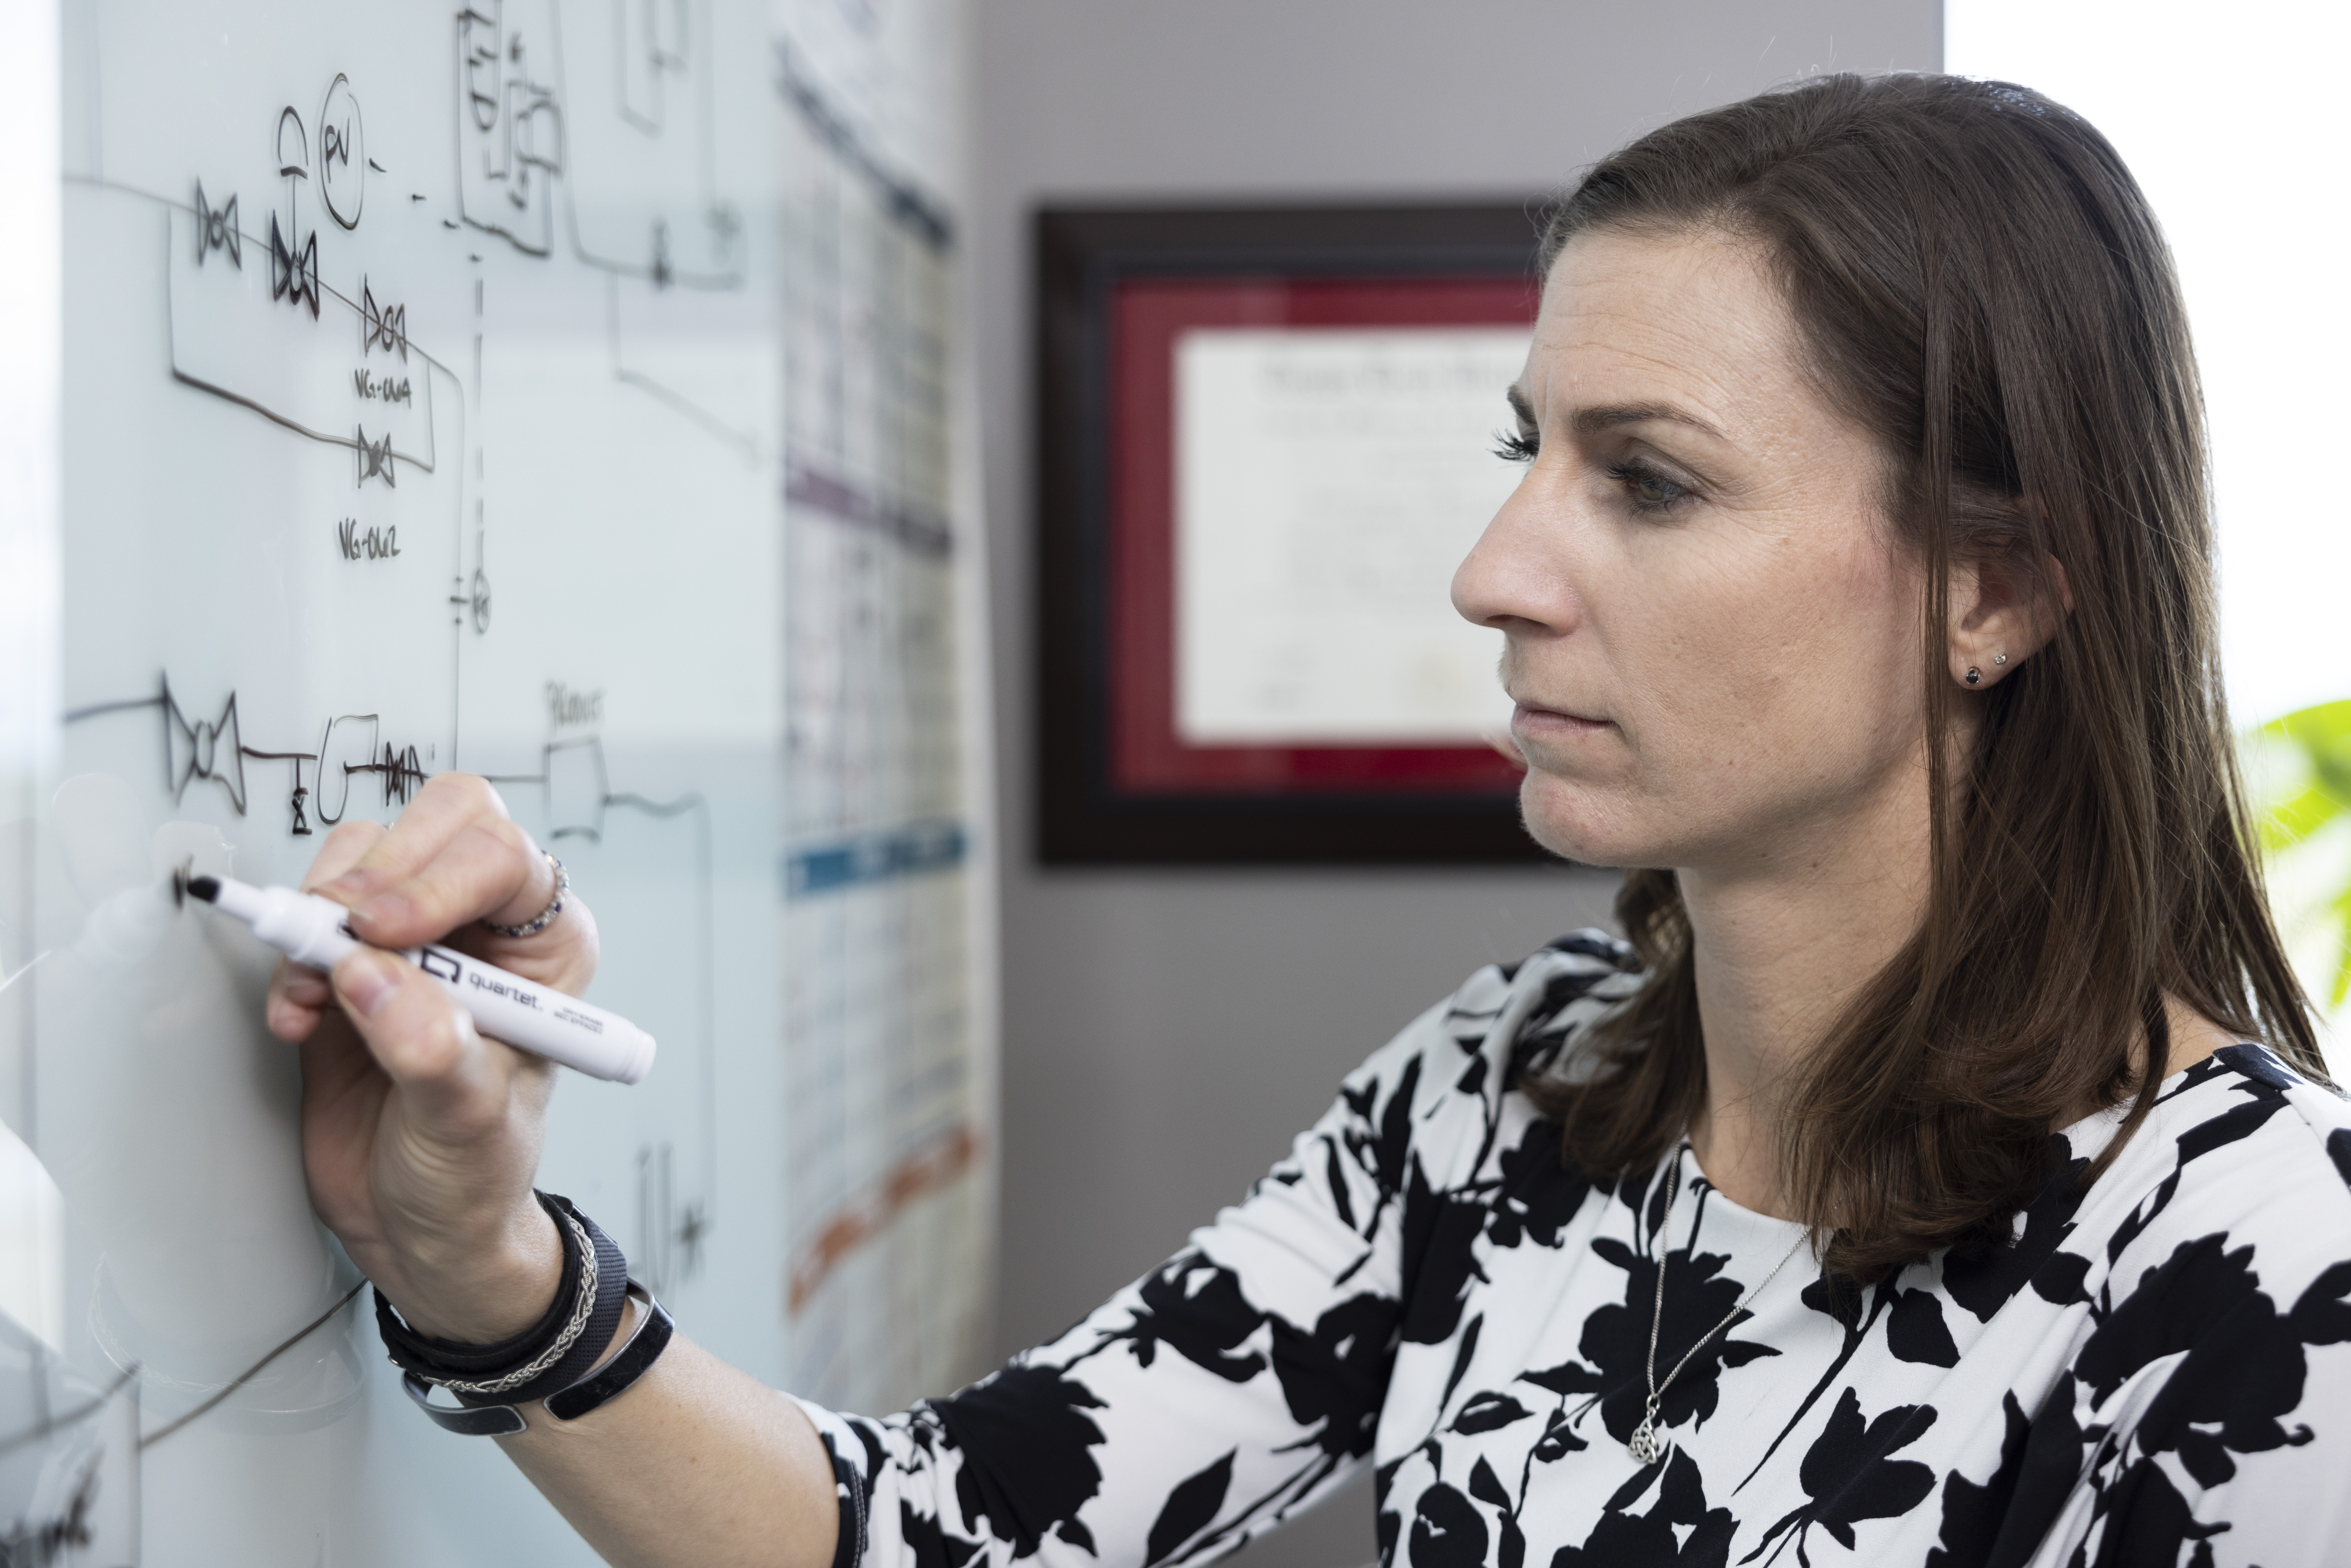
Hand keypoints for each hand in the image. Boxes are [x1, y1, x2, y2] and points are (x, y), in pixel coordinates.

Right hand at [266, 773, 601, 1341]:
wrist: (422, 1227)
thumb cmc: (473, 1175)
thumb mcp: (469, 1124)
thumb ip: (431, 1051)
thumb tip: (374, 980)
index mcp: (544, 949)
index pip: (501, 857)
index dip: (437, 879)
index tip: (384, 934)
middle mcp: (484, 928)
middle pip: (438, 824)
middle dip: (377, 870)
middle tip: (340, 932)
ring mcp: (411, 941)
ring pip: (362, 858)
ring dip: (324, 914)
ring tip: (317, 993)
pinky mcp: (346, 967)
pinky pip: (310, 917)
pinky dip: (290, 955)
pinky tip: (300, 1016)